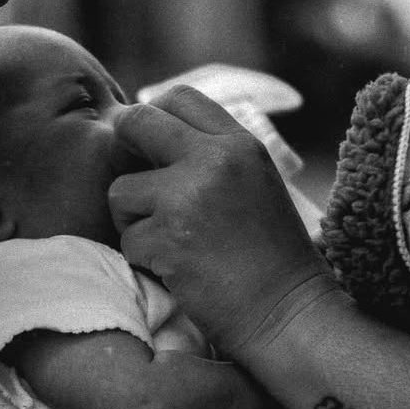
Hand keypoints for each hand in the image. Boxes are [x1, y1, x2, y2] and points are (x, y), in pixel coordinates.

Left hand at [109, 86, 337, 357]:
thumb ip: (214, 156)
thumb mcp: (256, 183)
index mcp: (241, 143)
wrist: (287, 311)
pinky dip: (145, 260)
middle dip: (125, 151)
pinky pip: (128, 240)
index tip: (150, 145)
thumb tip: (151, 135)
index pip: (180, 97)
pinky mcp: (167, 238)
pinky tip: (181, 271)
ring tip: (174, 243)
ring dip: (134, 221)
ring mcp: (188, 197)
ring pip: (122, 190)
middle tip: (138, 184)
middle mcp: (214, 159)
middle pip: (137, 123)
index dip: (155, 117)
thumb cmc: (273, 254)